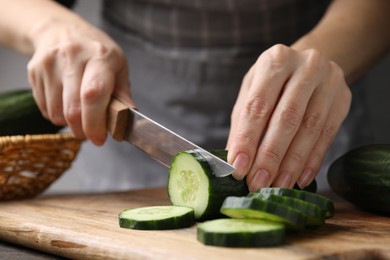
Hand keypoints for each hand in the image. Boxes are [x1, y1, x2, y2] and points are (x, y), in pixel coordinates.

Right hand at [27, 18, 133, 144]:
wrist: (60, 29)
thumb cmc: (96, 50)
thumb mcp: (118, 64)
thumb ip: (123, 92)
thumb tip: (129, 116)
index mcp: (100, 56)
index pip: (93, 94)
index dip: (96, 123)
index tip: (100, 138)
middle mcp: (72, 57)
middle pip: (72, 109)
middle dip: (83, 130)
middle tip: (91, 134)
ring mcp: (50, 64)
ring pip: (56, 113)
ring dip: (69, 124)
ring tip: (80, 114)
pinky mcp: (34, 71)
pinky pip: (44, 108)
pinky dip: (56, 115)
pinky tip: (65, 103)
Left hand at [226, 44, 351, 191]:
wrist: (309, 64)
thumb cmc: (274, 81)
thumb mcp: (252, 91)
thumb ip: (243, 122)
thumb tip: (234, 161)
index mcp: (275, 60)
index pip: (258, 105)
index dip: (247, 139)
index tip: (238, 168)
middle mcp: (305, 66)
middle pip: (286, 118)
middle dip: (270, 156)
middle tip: (258, 183)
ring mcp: (329, 81)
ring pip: (310, 129)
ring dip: (292, 163)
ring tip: (278, 186)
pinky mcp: (343, 99)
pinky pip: (328, 134)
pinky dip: (312, 160)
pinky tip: (300, 178)